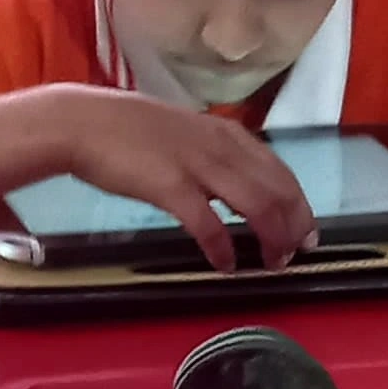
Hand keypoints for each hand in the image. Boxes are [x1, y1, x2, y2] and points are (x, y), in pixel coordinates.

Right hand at [0, 85, 316, 273]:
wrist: (82, 123)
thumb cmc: (125, 131)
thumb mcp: (182, 134)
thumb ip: (209, 154)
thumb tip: (227, 183)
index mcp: (225, 133)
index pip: (279, 170)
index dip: (299, 203)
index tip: (305, 229)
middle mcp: (221, 146)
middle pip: (278, 189)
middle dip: (294, 225)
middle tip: (296, 253)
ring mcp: (198, 165)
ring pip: (256, 204)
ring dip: (270, 237)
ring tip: (272, 261)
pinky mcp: (171, 186)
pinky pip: (209, 224)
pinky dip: (223, 247)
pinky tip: (224, 265)